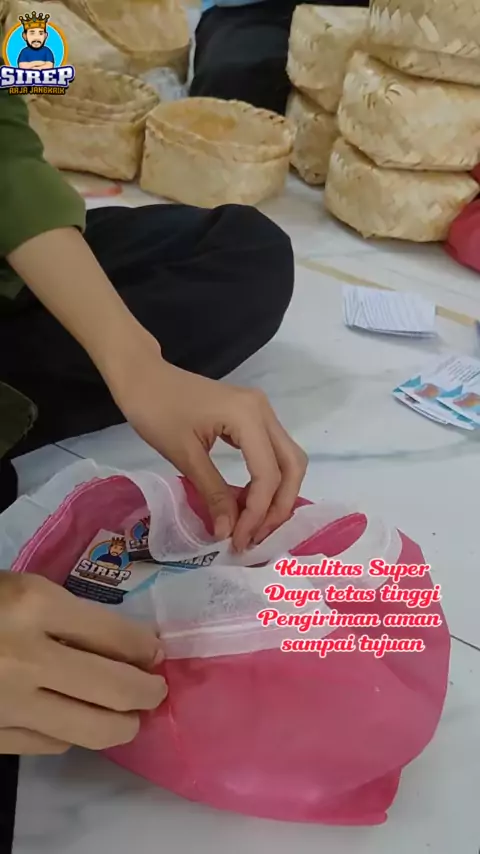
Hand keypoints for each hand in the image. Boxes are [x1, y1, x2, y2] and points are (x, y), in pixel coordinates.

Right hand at [0, 573, 166, 754]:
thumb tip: (128, 647)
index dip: (145, 648)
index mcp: (31, 606)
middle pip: (113, 690)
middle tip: (154, 691)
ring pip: (89, 730)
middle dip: (147, 693)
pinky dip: (71, 735)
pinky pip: (49, 745)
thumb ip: (68, 615)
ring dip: (120, 725)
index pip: (114, 635)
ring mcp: (6, 704)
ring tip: (128, 717)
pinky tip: (74, 723)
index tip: (155, 654)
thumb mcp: (20, 588)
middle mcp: (25, 659)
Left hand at [106, 339, 307, 551]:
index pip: (268, 474)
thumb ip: (213, 493)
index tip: (239, 540)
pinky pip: (272, 452)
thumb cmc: (156, 410)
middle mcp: (264, 411)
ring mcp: (261, 411)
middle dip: (279, 506)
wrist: (142, 376)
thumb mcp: (184, 455)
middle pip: (292, 465)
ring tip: (254, 525)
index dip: (258, 512)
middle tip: (255, 536)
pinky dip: (267, 479)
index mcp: (248, 416)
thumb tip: (228, 533)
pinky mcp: (252, 416)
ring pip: (287, 459)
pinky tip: (249, 502)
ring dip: (277, 495)